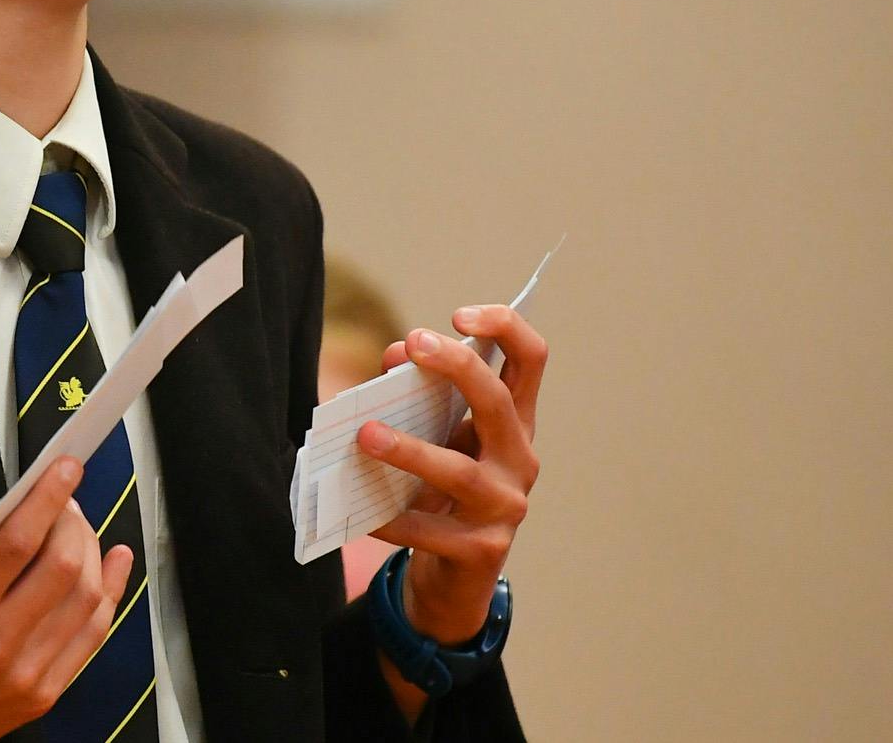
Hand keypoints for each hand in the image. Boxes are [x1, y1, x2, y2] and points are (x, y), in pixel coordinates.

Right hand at [0, 456, 134, 742]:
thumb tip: (11, 512)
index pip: (17, 541)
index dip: (47, 497)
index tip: (64, 468)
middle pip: (62, 567)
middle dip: (73, 520)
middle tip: (67, 499)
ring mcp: (23, 676)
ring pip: (86, 600)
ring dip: (92, 551)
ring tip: (80, 529)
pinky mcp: (40, 695)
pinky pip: (91, 637)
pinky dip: (109, 594)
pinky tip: (111, 565)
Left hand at [360, 306, 545, 645]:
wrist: (455, 578)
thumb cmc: (440, 491)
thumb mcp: (436, 438)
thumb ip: (418, 394)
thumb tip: (392, 358)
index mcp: (514, 423)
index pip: (530, 359)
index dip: (504, 327)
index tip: (460, 315)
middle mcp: (519, 459)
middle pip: (498, 402)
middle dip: (457, 367)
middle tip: (411, 343)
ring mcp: (505, 507)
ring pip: (459, 470)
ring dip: (409, 449)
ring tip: (365, 434)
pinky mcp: (481, 550)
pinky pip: (428, 529)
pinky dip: (391, 518)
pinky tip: (362, 514)